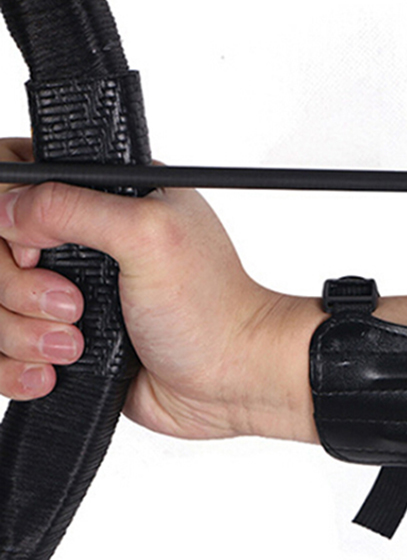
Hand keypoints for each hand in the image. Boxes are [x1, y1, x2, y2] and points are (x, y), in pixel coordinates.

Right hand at [0, 138, 324, 441]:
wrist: (229, 380)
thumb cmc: (210, 309)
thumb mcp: (148, 235)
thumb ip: (72, 206)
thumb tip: (7, 208)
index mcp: (108, 197)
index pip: (18, 179)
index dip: (8, 215)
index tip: (32, 248)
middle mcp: (83, 242)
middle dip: (18, 287)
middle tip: (71, 304)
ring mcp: (68, 293)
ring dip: (23, 331)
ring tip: (76, 343)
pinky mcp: (59, 341)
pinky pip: (1, 350)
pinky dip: (17, 365)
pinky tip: (57, 370)